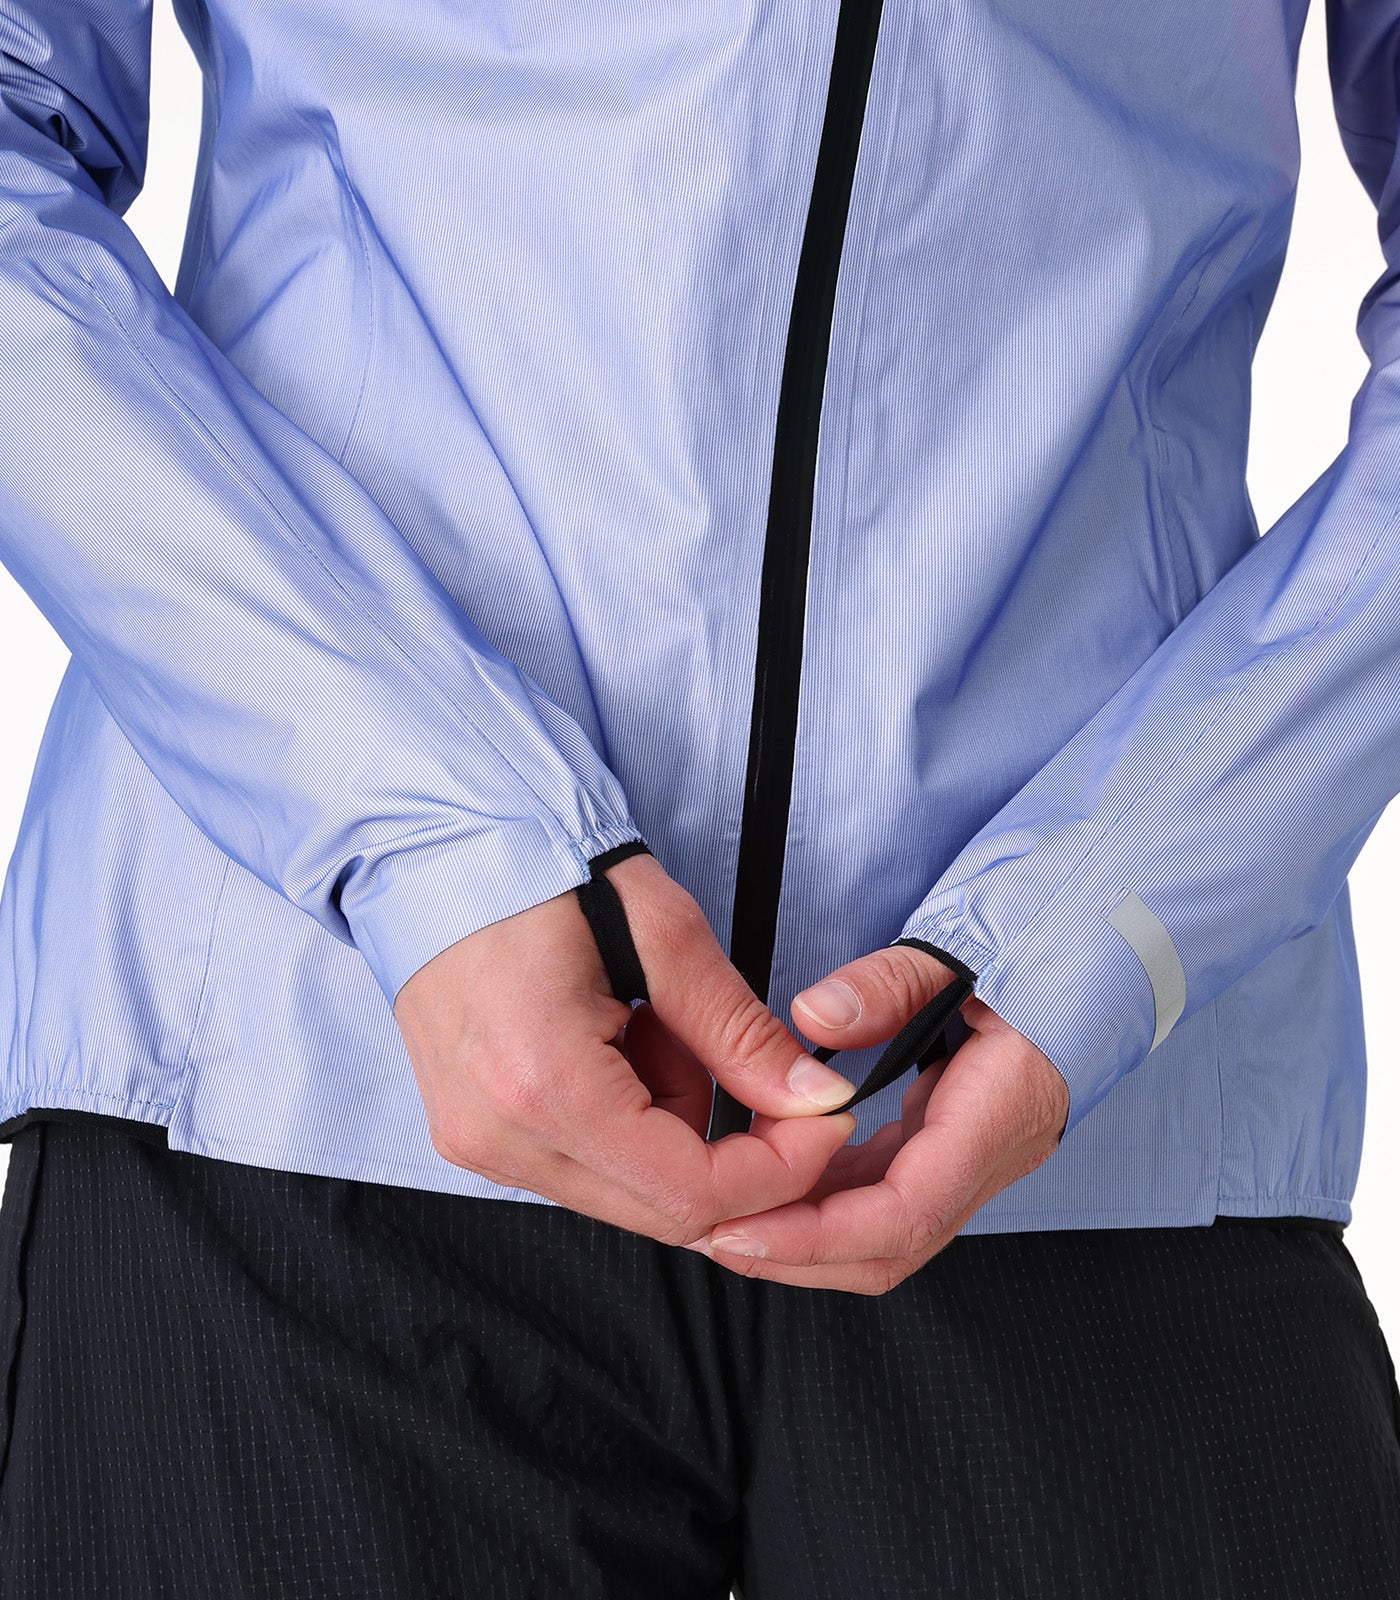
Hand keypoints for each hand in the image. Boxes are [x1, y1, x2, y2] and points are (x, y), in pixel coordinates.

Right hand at [392, 849, 860, 1244]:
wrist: (436, 847)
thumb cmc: (539, 864)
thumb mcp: (663, 931)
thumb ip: (737, 1030)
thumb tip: (811, 1098)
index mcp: (543, 1085)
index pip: (690, 1193)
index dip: (780, 1170)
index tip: (825, 1119)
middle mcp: (498, 1136)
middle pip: (661, 1210)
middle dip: (730, 1147)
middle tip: (748, 1057)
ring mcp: (479, 1142)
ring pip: (628, 1189)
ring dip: (676, 1122)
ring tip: (656, 1023)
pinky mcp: (476, 1134)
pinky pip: (585, 1162)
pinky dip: (631, 1115)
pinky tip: (619, 1040)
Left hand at [684, 944, 1070, 1293]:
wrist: (1109, 940)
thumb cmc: (1053, 937)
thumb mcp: (965, 943)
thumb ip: (890, 983)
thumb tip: (815, 1016)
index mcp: (1002, 1110)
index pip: (906, 1213)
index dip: (818, 1239)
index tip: (744, 1231)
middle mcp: (996, 1150)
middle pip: (891, 1245)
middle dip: (800, 1256)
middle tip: (715, 1233)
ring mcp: (981, 1150)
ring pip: (889, 1228)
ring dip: (809, 1232)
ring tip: (732, 1208)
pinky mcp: (963, 1137)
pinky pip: (892, 1190)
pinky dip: (831, 1195)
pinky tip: (780, 1169)